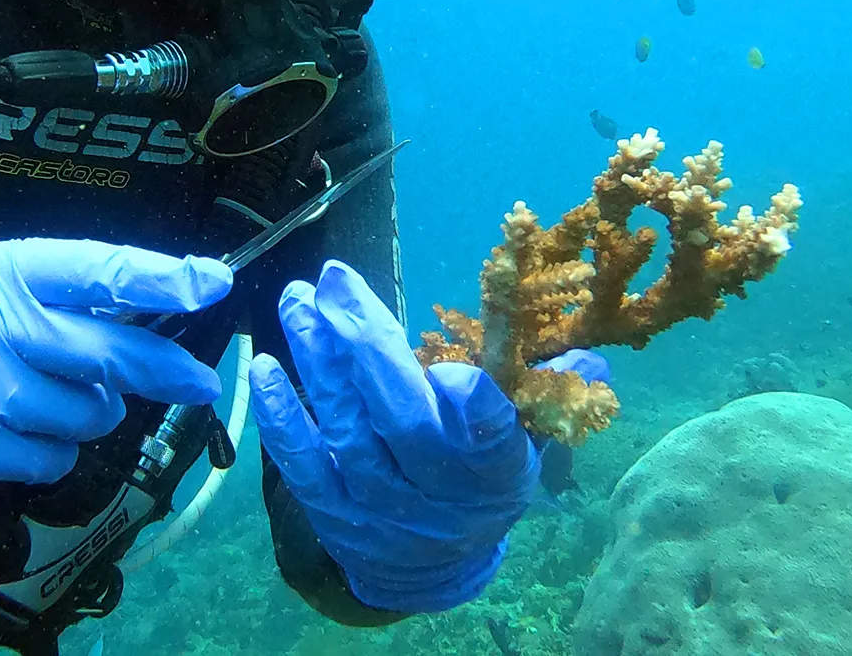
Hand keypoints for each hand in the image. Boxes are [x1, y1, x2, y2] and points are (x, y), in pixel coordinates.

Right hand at [0, 238, 231, 516]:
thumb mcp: (10, 292)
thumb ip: (81, 295)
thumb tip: (181, 298)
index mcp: (3, 268)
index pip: (95, 268)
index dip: (160, 277)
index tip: (213, 282)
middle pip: (103, 351)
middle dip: (161, 370)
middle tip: (200, 382)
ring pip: (86, 412)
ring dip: (93, 415)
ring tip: (56, 401)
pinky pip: (57, 457)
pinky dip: (58, 452)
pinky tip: (24, 434)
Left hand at [250, 260, 540, 613]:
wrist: (436, 567)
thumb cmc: (483, 477)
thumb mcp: (527, 440)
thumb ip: (549, 390)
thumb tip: (586, 356)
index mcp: (498, 473)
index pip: (491, 442)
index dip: (476, 412)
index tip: (455, 369)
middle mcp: (441, 499)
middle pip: (403, 423)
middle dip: (366, 346)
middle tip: (335, 283)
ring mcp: (384, 513)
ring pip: (348, 433)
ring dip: (317, 362)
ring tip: (296, 300)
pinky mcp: (337, 518)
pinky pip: (305, 468)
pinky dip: (284, 418)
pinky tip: (265, 368)